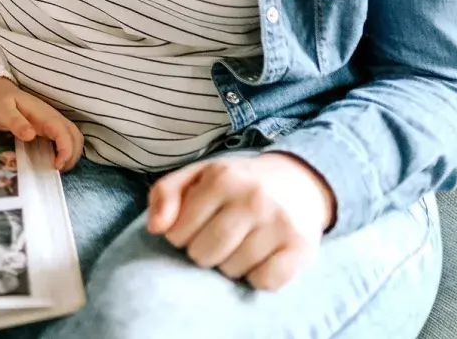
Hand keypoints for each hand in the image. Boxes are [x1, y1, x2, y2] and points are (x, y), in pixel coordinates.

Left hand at [0, 77, 83, 170]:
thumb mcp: (2, 111)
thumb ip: (16, 122)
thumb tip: (31, 136)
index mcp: (44, 115)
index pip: (64, 132)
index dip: (66, 151)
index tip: (56, 166)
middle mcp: (52, 118)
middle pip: (75, 136)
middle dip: (72, 156)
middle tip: (57, 170)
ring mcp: (51, 123)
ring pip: (73, 138)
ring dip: (71, 155)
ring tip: (57, 168)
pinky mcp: (48, 129)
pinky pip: (64, 140)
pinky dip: (65, 152)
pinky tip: (54, 161)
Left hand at [147, 152, 334, 290]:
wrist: (298, 180)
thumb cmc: (236, 182)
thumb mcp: (197, 175)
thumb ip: (165, 194)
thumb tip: (155, 228)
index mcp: (222, 178)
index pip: (179, 232)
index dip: (180, 237)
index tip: (192, 229)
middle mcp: (253, 198)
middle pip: (205, 254)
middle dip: (202, 254)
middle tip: (215, 240)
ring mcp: (280, 223)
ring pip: (233, 270)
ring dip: (229, 265)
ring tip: (238, 245)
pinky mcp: (301, 247)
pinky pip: (265, 282)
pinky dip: (257, 278)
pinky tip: (259, 258)